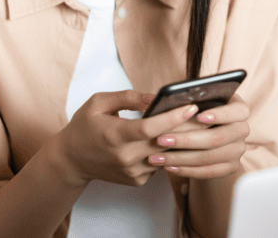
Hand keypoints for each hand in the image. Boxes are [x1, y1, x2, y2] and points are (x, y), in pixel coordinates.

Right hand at [57, 90, 199, 187]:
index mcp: (114, 135)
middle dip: (186, 128)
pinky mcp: (137, 180)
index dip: (172, 118)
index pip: (149, 128)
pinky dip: (166, 153)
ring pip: (166, 156)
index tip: (191, 107)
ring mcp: (132, 172)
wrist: (71, 160)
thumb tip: (154, 97)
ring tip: (196, 126)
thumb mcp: (98, 103)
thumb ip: (128, 97)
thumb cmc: (84, 127)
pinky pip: (159, 165)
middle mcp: (124, 157)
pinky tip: (173, 141)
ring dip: (181, 142)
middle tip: (206, 114)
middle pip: (163, 143)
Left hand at [146, 93, 250, 178]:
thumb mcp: (198, 99)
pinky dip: (187, 170)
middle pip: (218, 138)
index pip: (238, 111)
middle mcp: (242, 129)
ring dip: (180, 158)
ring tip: (157, 157)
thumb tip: (177, 102)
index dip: (220, 114)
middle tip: (161, 140)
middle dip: (187, 140)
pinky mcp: (230, 166)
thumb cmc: (198, 108)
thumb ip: (192, 99)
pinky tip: (169, 166)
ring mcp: (238, 150)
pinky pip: (208, 172)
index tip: (199, 116)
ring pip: (209, 157)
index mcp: (239, 109)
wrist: (206, 127)